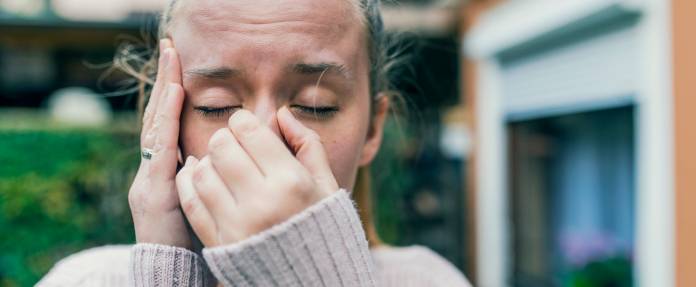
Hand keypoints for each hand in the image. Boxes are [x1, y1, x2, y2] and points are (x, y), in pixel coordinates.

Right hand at [128, 39, 192, 247]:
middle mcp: (151, 170)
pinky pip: (161, 147)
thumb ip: (201, 177)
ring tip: (173, 61)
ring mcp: (148, 178)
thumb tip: (211, 155)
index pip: (166, 125)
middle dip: (164, 82)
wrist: (170, 273)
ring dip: (164, 91)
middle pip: (156, 117)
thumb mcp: (198, 201)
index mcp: (164, 172)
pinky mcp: (152, 190)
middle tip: (171, 48)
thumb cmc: (191, 242)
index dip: (171, 96)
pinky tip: (174, 94)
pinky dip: (166, 118)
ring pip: (155, 125)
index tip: (179, 68)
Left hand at [175, 107, 339, 245]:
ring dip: (207, 161)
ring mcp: (237, 225)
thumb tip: (281, 114)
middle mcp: (262, 202)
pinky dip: (190, 183)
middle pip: (221, 146)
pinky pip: (191, 201)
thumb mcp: (327, 184)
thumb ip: (308, 144)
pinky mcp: (219, 243)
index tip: (247, 127)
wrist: (311, 279)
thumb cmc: (322, 225)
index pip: (249, 131)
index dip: (243, 121)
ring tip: (221, 165)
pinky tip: (201, 177)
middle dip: (225, 139)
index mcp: (291, 182)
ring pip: (202, 172)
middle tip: (232, 145)